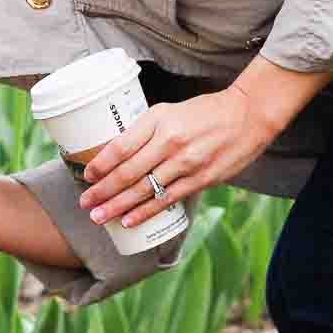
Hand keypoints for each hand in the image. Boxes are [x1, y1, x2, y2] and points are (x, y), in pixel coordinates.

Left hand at [79, 87, 277, 226]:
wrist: (247, 116)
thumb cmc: (204, 112)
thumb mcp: (168, 111)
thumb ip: (145, 131)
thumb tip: (116, 155)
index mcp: (158, 120)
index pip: (121, 145)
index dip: (100, 164)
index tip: (86, 175)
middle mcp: (170, 141)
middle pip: (128, 172)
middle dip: (103, 191)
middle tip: (85, 203)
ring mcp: (186, 163)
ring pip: (145, 190)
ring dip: (118, 206)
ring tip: (99, 216)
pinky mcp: (201, 179)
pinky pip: (167, 200)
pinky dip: (145, 212)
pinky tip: (129, 221)